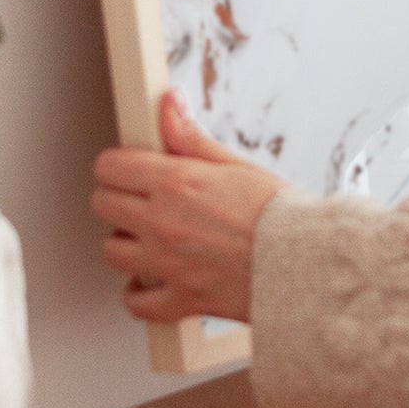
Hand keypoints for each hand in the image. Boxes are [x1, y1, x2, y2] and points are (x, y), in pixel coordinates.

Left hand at [90, 91, 284, 325]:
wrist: (305, 262)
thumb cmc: (279, 214)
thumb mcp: (234, 164)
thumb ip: (190, 137)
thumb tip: (169, 105)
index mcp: (176, 183)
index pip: (111, 166)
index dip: (118, 164)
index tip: (128, 168)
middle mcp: (163, 222)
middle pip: (102, 205)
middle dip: (117, 198)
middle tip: (139, 199)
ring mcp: (167, 263)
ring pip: (111, 252)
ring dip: (125, 243)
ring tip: (148, 237)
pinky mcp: (179, 298)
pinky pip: (136, 302)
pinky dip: (138, 294)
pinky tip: (151, 280)